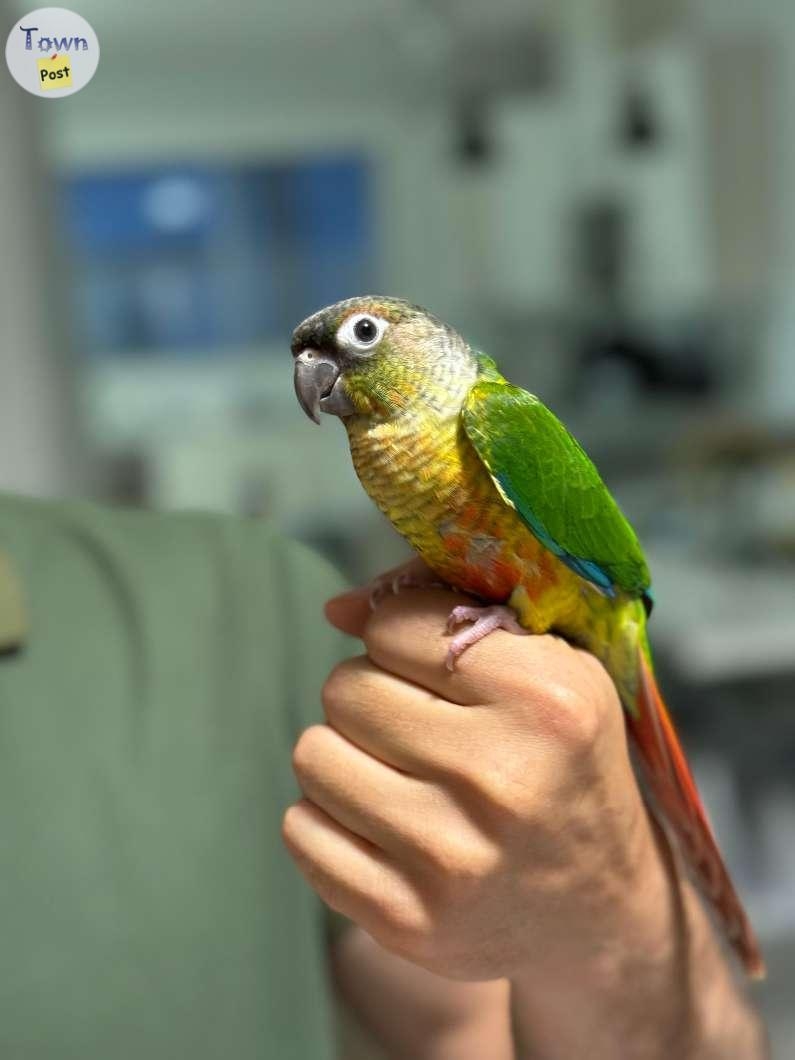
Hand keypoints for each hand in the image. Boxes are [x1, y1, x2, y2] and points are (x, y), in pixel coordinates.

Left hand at [282, 574, 668, 983]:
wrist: (598, 907)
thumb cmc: (563, 762)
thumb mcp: (547, 666)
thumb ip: (443, 608)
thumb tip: (336, 607)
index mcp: (546, 700)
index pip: (394, 627)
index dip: (400, 636)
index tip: (430, 665)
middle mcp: (501, 778)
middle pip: (345, 689)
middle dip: (370, 693)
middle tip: (413, 723)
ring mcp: (449, 858)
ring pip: (312, 754)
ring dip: (344, 753)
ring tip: (395, 771)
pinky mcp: (404, 920)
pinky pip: (299, 830)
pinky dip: (327, 816)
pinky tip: (379, 823)